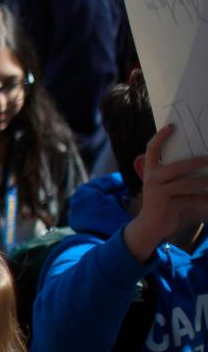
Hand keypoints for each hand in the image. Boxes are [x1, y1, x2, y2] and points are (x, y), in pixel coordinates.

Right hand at [123, 126, 207, 262]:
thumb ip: (175, 174)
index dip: (160, 137)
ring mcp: (158, 192)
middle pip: (177, 166)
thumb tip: (200, 161)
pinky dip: (203, 200)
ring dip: (205, 182)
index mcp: (150, 170)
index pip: (152, 149)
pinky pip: (190, 199)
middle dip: (197, 162)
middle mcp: (152, 178)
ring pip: (186, 184)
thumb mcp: (164, 185)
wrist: (150, 225)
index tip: (172, 126)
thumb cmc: (163, 201)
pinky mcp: (166, 205)